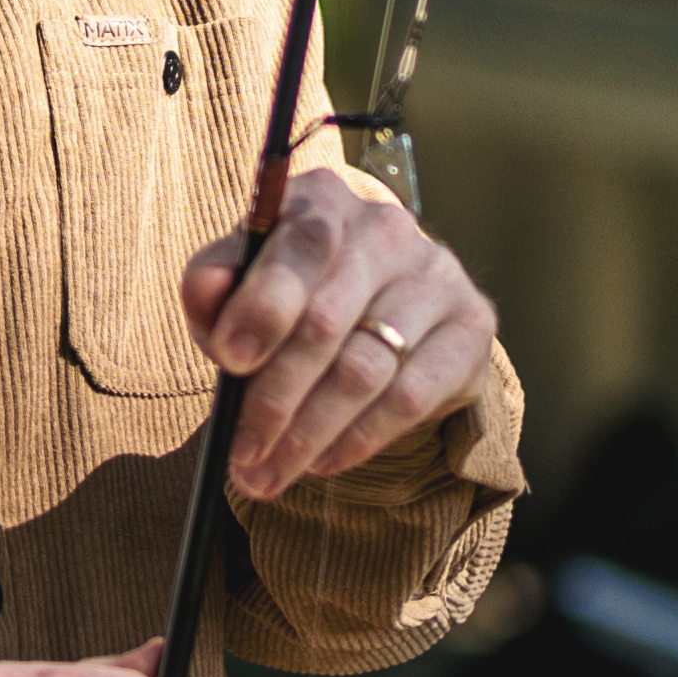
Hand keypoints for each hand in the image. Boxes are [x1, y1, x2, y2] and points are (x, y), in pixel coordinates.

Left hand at [182, 181, 502, 499]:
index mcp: (323, 202)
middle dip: (274, 397)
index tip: (230, 360)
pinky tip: (323, 462)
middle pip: (326, 321)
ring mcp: (435, 275)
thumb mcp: (243, 287)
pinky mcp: (471, 324)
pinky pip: (409, 397)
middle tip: (242, 451)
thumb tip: (206, 290)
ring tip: (268, 474)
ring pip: (364, 370)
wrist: (386, 316)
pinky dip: (358, 438)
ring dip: (308, 434)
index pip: (301, 244)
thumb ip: (214, 286)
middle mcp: (385, 229)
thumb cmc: (294, 299)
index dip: (264, 305)